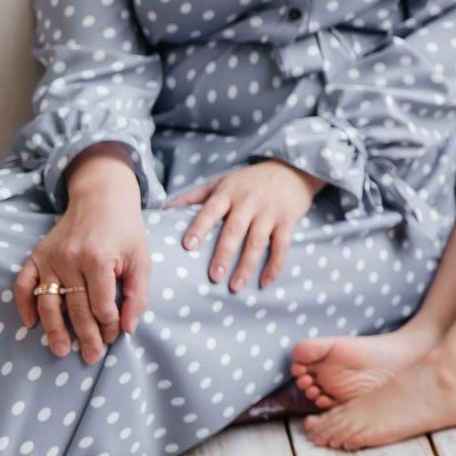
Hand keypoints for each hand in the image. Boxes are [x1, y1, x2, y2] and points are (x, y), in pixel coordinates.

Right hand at [16, 153, 150, 362]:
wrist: (101, 198)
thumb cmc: (126, 230)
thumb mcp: (142, 258)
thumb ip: (138, 293)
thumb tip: (128, 327)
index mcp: (98, 259)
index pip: (101, 304)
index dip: (107, 325)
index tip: (113, 338)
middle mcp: (70, 259)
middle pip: (75, 308)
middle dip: (85, 335)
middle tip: (90, 356)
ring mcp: (50, 258)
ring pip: (48, 302)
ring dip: (54, 330)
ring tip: (61, 350)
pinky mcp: (37, 256)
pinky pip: (24, 285)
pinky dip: (24, 305)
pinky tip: (31, 324)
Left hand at [169, 160, 323, 291]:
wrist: (292, 169)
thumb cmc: (250, 180)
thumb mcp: (222, 182)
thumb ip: (194, 196)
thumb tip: (163, 211)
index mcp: (228, 192)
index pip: (211, 210)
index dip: (200, 227)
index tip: (189, 245)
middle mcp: (249, 201)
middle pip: (235, 230)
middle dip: (224, 254)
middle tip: (214, 277)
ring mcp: (270, 211)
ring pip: (257, 242)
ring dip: (246, 266)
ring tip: (235, 286)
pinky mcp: (288, 220)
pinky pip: (282, 246)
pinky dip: (275, 265)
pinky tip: (265, 282)